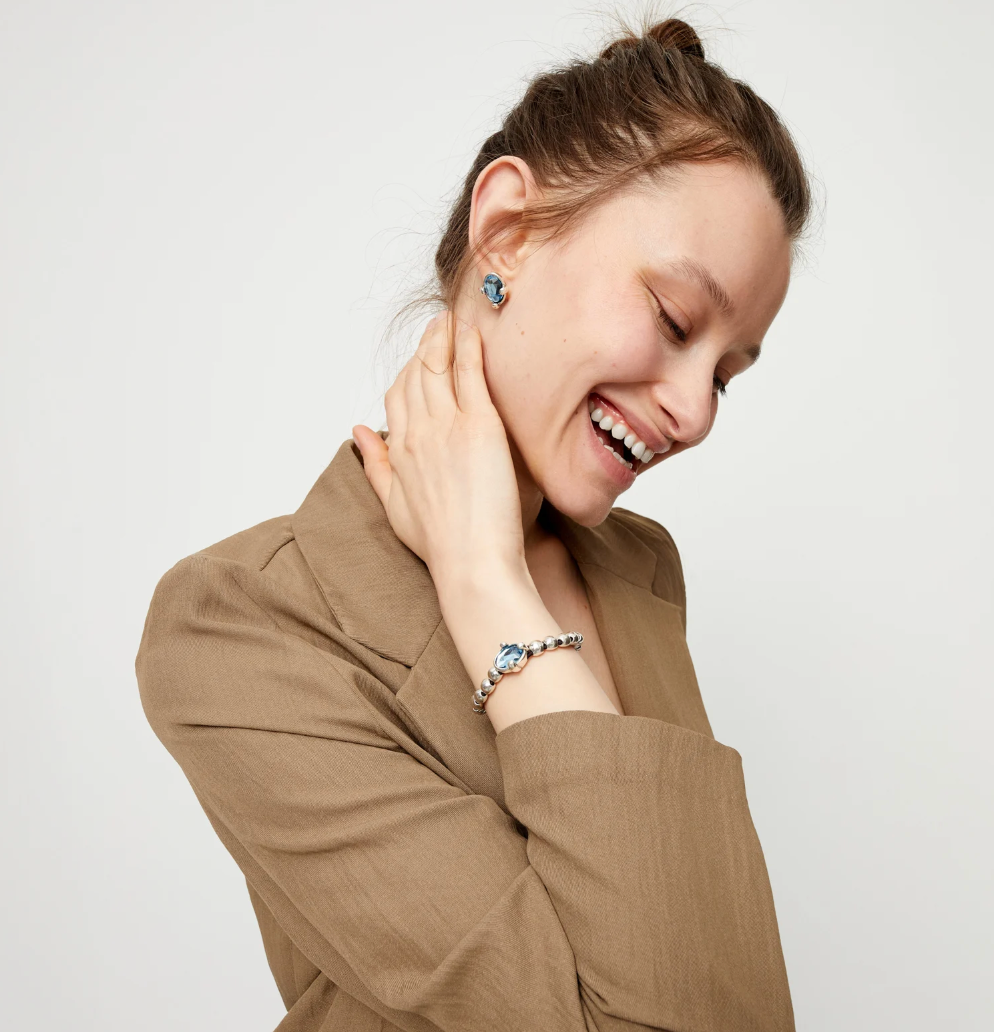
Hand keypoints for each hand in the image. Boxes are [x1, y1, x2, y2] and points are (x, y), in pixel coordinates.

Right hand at [352, 312, 526, 586]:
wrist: (471, 562)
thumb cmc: (442, 544)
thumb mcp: (395, 505)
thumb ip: (375, 465)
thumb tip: (357, 433)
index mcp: (399, 451)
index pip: (397, 396)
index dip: (408, 372)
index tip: (421, 358)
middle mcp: (417, 433)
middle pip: (414, 375)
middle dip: (425, 345)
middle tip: (439, 324)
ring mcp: (446, 426)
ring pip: (437, 367)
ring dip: (443, 337)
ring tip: (453, 318)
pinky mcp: (478, 426)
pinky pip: (469, 374)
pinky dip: (468, 348)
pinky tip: (473, 330)